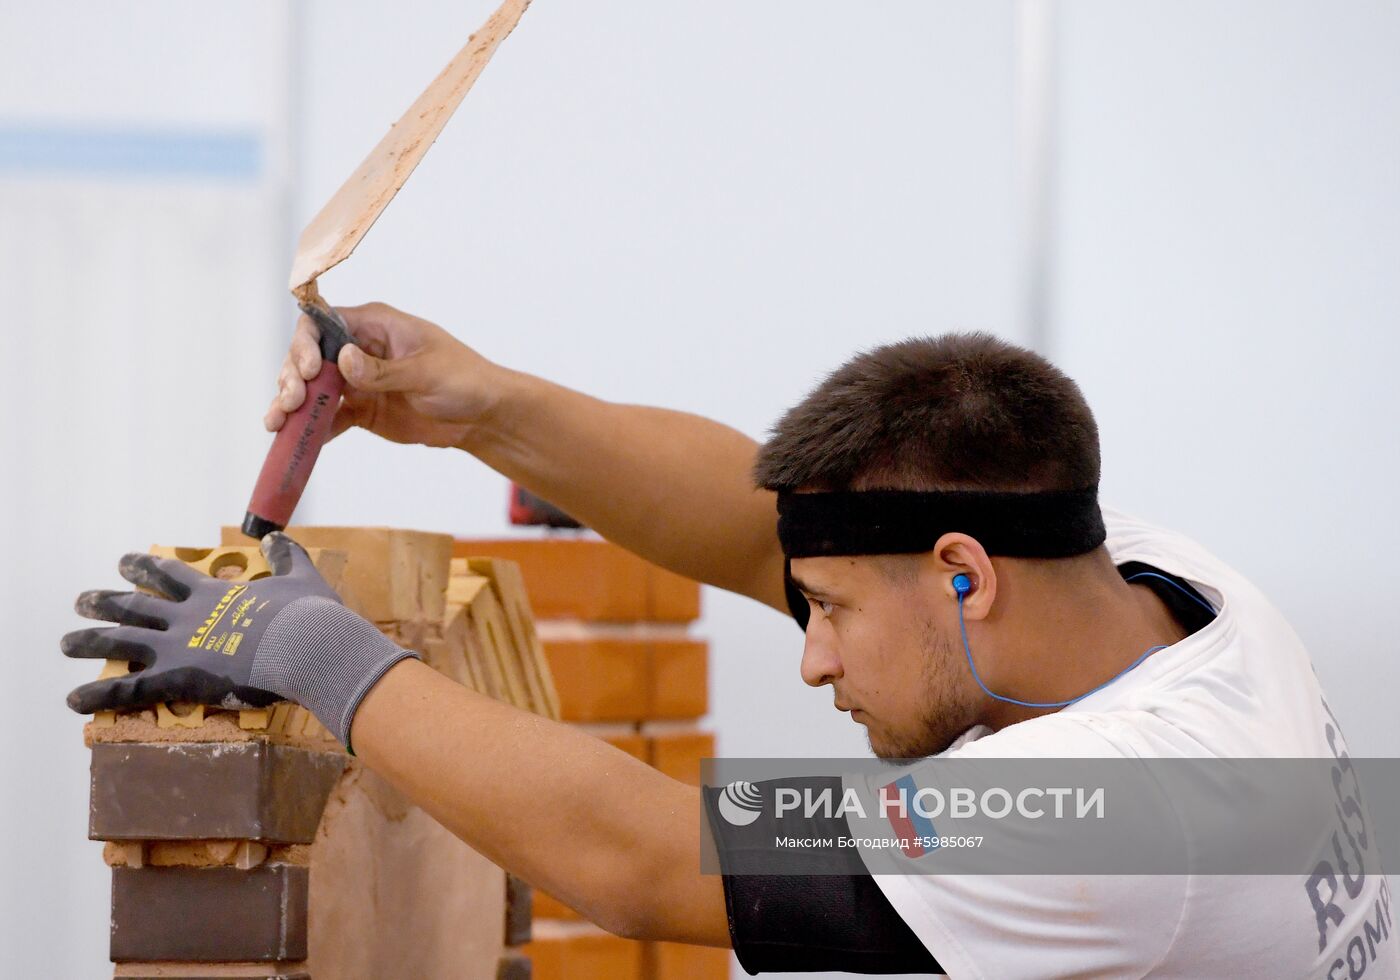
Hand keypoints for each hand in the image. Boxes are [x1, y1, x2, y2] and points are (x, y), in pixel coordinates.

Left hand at [63, 533, 415, 745]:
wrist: (306, 644)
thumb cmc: (309, 615)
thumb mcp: (302, 576)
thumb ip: (286, 556)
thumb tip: (277, 536)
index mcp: (214, 594)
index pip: (171, 575)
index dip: (146, 567)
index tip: (126, 560)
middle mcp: (187, 616)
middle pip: (136, 605)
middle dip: (107, 601)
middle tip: (82, 599)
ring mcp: (178, 646)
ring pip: (121, 641)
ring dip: (89, 641)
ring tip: (66, 643)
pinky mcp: (177, 677)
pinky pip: (129, 689)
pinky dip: (99, 695)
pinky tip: (73, 701)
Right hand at [264, 302, 509, 449]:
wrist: (482, 417)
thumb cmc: (464, 380)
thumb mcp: (426, 372)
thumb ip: (383, 370)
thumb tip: (344, 360)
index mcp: (375, 325)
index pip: (323, 323)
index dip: (306, 344)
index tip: (308, 370)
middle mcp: (359, 350)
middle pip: (309, 356)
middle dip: (293, 377)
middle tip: (291, 402)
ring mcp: (358, 381)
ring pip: (312, 388)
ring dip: (292, 404)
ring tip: (278, 423)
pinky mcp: (361, 410)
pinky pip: (328, 417)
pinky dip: (312, 428)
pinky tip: (297, 440)